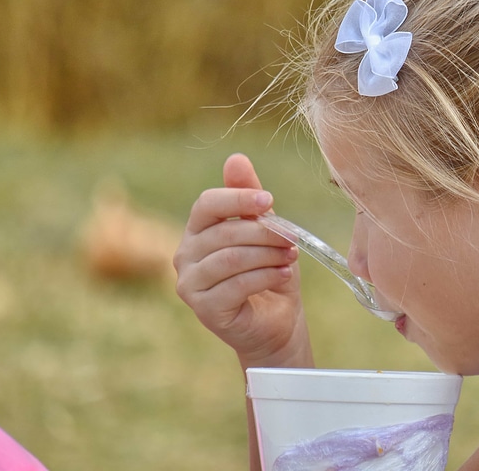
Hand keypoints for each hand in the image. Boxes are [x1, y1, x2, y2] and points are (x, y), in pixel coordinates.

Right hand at [174, 153, 312, 368]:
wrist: (276, 322)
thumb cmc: (269, 271)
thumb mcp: (265, 229)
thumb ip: (250, 197)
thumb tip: (236, 157)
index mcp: (197, 230)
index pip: (207, 204)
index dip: (238, 199)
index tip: (270, 201)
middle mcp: (185, 255)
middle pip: (224, 232)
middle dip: (265, 233)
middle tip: (293, 239)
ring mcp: (190, 284)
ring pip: (231, 259)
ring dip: (268, 255)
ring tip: (290, 257)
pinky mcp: (203, 309)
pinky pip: (236, 285)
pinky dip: (266, 277)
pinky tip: (283, 275)